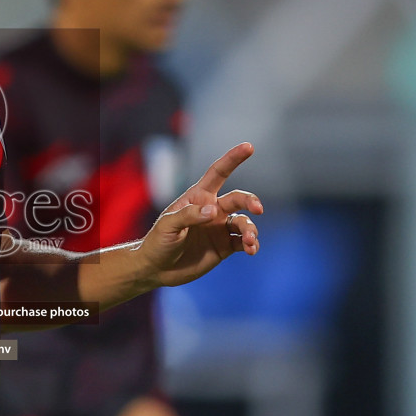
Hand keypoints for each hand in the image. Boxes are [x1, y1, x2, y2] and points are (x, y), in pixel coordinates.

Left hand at [138, 143, 261, 287]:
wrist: (156, 269)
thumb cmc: (157, 242)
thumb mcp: (167, 226)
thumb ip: (189, 215)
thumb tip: (213, 210)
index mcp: (198, 197)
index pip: (218, 173)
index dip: (233, 159)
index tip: (249, 147)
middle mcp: (213, 210)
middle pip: (238, 199)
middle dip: (250, 200)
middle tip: (258, 209)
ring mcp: (220, 228)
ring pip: (244, 222)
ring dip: (251, 230)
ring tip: (249, 242)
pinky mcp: (224, 247)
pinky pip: (244, 242)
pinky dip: (251, 245)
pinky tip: (251, 249)